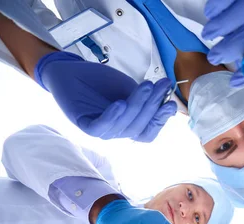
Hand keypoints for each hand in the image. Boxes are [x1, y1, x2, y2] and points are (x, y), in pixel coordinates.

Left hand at [34, 52, 176, 140]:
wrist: (71, 71)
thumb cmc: (101, 82)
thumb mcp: (129, 90)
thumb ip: (146, 100)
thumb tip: (170, 105)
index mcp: (128, 127)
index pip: (148, 132)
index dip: (161, 121)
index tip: (171, 104)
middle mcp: (117, 132)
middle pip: (139, 126)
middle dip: (153, 105)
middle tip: (161, 85)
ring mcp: (102, 130)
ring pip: (124, 125)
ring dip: (138, 106)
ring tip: (147, 86)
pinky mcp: (84, 124)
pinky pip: (101, 126)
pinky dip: (112, 116)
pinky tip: (121, 103)